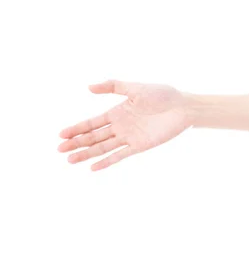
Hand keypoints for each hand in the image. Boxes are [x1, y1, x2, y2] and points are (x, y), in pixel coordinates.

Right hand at [58, 80, 189, 170]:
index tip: (61, 134)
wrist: (184, 107)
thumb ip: (113, 86)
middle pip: (94, 137)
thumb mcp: (136, 87)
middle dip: (77, 143)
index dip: (77, 128)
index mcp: (118, 112)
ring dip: (87, 153)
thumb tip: (89, 87)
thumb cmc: (163, 94)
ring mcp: (130, 137)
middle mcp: (121, 126)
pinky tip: (93, 167)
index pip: (93, 123)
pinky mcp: (140, 145)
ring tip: (70, 159)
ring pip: (103, 147)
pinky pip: (120, 155)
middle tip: (60, 149)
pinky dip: (107, 161)